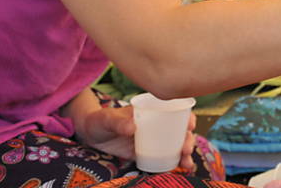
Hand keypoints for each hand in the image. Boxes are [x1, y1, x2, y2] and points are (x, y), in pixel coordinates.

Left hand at [77, 106, 197, 171]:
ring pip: (176, 146)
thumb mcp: (108, 118)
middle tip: (186, 149)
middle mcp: (158, 124)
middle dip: (188, 140)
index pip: (175, 111)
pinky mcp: (148, 154)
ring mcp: (154, 140)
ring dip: (185, 154)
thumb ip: (118, 122)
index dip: (186, 117)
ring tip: (187, 164)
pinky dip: (176, 164)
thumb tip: (132, 128)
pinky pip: (166, 158)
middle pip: (180, 131)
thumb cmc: (100, 120)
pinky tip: (183, 170)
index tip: (190, 126)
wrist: (90, 135)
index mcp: (153, 111)